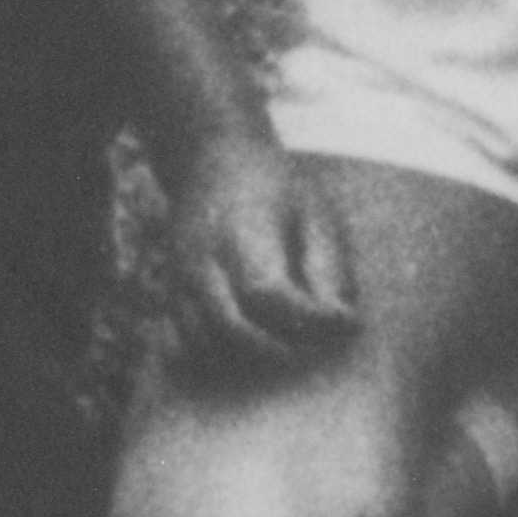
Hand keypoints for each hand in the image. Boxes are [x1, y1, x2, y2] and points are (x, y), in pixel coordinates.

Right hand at [163, 128, 358, 374]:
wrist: (211, 155)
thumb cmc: (276, 187)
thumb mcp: (313, 212)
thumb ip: (329, 270)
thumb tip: (346, 327)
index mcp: (243, 232)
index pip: (267, 292)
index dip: (305, 320)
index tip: (340, 325)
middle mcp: (204, 258)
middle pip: (229, 326)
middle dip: (274, 352)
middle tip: (311, 353)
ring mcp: (180, 277)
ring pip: (200, 342)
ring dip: (242, 360)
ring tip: (281, 352)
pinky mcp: (171, 291)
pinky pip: (178, 342)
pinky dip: (208, 358)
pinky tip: (240, 356)